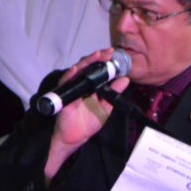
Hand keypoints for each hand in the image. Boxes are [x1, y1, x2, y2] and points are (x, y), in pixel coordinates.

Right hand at [43, 49, 130, 181]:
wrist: (75, 138)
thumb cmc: (88, 123)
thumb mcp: (106, 108)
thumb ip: (114, 94)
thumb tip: (125, 80)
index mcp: (91, 86)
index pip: (97, 70)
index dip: (105, 62)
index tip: (114, 56)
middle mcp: (81, 84)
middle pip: (88, 67)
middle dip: (98, 58)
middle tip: (109, 52)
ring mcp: (72, 88)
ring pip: (78, 70)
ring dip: (87, 62)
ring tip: (97, 55)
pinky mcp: (64, 95)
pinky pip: (65, 83)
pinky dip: (70, 75)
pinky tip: (76, 69)